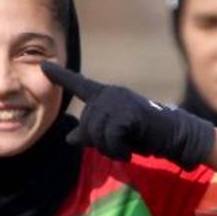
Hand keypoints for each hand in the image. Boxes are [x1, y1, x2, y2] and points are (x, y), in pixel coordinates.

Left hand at [41, 61, 216, 167]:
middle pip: (87, 126)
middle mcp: (110, 94)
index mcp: (105, 95)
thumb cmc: (145, 135)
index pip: (78, 84)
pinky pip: (111, 139)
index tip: (41, 65)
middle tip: (122, 145)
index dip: (59, 76)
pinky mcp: (127, 113)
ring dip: (112, 149)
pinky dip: (120, 150)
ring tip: (128, 146)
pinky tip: (133, 149)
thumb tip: (70, 139)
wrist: (175, 136)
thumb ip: (93, 133)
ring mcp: (118, 101)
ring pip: (97, 135)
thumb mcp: (114, 135)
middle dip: (101, 144)